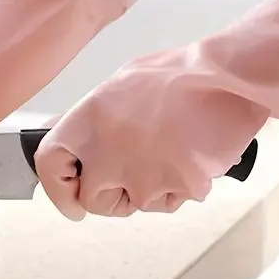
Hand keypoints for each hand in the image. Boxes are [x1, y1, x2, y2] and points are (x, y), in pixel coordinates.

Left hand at [33, 46, 268, 220]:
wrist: (228, 76)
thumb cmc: (181, 75)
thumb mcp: (122, 84)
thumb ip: (94, 120)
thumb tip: (77, 145)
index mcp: (88, 121)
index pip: (50, 166)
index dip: (58, 189)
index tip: (71, 202)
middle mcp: (108, 152)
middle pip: (94, 200)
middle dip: (114, 196)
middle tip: (138, 172)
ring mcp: (142, 175)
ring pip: (139, 203)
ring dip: (154, 188)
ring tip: (174, 148)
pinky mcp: (177, 188)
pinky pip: (174, 200)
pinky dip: (183, 187)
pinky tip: (193, 155)